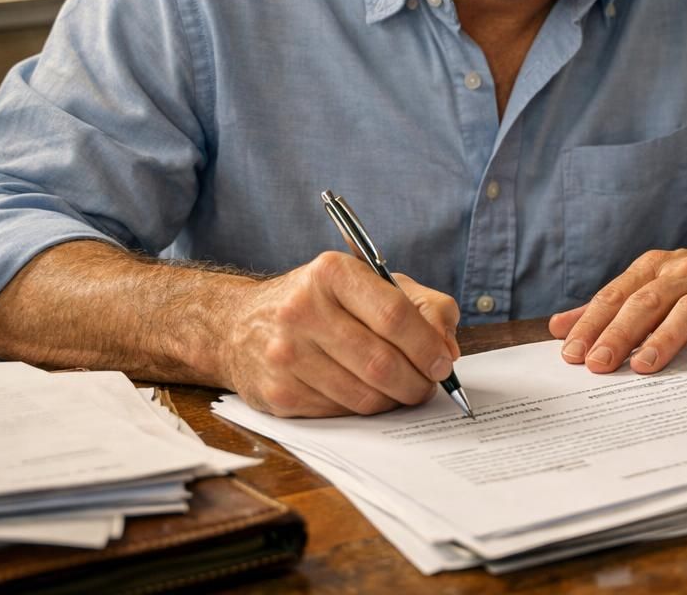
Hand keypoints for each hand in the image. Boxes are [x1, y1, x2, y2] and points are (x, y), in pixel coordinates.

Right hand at [221, 251, 460, 416]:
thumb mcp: (371, 283)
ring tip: (401, 389)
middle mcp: (302, 310)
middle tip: (428, 384)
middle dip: (417, 381)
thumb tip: (448, 348)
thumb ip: (423, 306)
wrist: (238, 325)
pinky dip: (363, 408)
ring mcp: (285, 354)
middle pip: (381, 362)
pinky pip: (340, 412)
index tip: (444, 362)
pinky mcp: (278, 392)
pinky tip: (364, 392)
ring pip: (364, 395)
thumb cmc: (321, 302)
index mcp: (332, 273)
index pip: (394, 315)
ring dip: (394, 399)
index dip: (427, 345)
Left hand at [547, 227, 686, 373]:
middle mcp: (686, 273)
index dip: (593, 323)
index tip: (571, 353)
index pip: (617, 296)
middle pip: (647, 302)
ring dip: (664, 338)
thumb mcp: (654, 284)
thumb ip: (610, 306)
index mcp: (656, 268)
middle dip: (620, 333)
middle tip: (598, 364)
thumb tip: (560, 327)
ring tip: (643, 366)